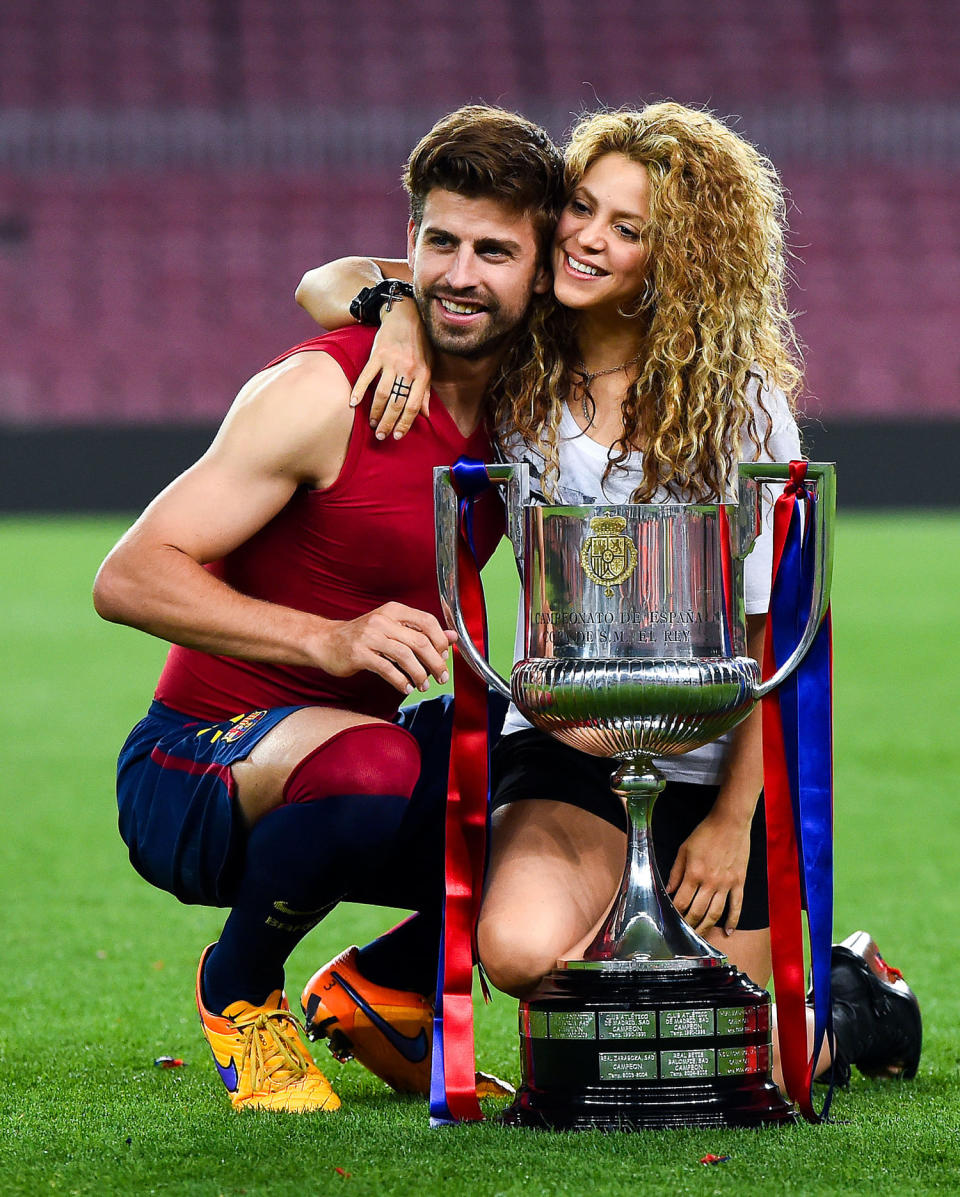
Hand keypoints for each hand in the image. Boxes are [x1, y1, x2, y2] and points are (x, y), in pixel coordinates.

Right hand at [311, 602, 455, 695]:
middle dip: (435, 662)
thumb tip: (452, 637)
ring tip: (423, 686)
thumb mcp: (392, 628)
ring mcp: (369, 636)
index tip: (445, 657)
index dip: (440, 641)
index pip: (427, 621)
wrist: (325, 641)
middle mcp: (382, 620)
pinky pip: (387, 669)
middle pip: (419, 642)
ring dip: (419, 675)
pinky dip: (401, 681)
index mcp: (394, 610)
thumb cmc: (362, 636)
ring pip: (405, 656)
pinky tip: (406, 688)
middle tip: (441, 677)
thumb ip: (420, 632)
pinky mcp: (359, 653)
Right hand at [350, 301, 432, 439]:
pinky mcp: (377, 355)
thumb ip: (426, 391)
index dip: (405, 423)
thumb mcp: (429, 366)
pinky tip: (353, 403)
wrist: (407, 316)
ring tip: (371, 424)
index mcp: (422, 375)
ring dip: (375, 411)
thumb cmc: (420, 344)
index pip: (413, 406)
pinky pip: (366, 376)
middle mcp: (408, 370)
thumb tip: (426, 415)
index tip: (397, 436)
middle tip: (380, 436)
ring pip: (382, 393)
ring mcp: (392, 362)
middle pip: (397, 403)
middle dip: (388, 422)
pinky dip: (359, 391)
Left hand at [666, 811, 751, 934]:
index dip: (675, 914)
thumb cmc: (705, 833)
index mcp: (694, 873)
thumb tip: (668, 890)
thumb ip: (675, 872)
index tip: (671, 922)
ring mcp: (727, 884)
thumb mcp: (684, 849)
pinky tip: (728, 931)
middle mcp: (710, 882)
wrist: (730, 822)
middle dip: (689, 926)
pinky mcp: (739, 882)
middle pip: (698, 912)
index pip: (682, 902)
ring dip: (707, 927)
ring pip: (716, 913)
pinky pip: (737, 905)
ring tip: (700, 937)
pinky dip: (733, 920)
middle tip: (683, 936)